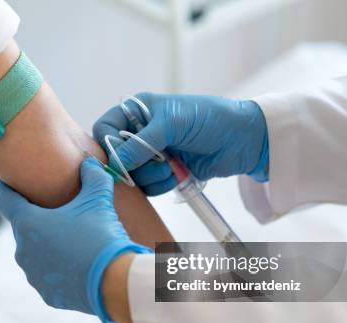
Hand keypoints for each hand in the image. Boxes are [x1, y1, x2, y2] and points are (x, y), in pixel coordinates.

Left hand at [0, 157, 150, 322]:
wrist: (114, 282)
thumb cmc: (101, 236)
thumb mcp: (98, 199)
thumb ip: (92, 175)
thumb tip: (89, 163)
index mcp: (28, 224)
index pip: (6, 200)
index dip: (4, 188)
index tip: (2, 181)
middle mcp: (23, 251)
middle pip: (24, 228)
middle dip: (37, 219)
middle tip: (54, 211)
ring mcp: (34, 275)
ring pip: (36, 254)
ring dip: (48, 245)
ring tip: (70, 240)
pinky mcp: (47, 295)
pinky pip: (49, 275)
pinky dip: (58, 268)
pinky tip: (76, 263)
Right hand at [92, 92, 268, 195]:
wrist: (242, 140)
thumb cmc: (209, 119)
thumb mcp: (172, 124)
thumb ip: (141, 143)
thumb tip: (116, 163)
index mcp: (137, 111)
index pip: (105, 128)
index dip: (108, 145)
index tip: (121, 158)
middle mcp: (140, 133)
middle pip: (116, 157)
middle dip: (135, 165)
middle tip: (158, 160)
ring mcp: (151, 155)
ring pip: (132, 176)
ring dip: (152, 176)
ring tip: (173, 166)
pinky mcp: (163, 173)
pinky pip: (148, 188)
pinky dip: (162, 185)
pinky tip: (178, 174)